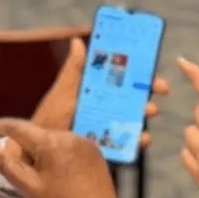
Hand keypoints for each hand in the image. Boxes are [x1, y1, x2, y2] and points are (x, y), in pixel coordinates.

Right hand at [0, 117, 132, 197]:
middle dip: (29, 147)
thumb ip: (7, 165)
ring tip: (46, 175)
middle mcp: (69, 135)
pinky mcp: (96, 150)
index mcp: (51, 142)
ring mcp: (85, 141)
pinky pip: (71, 146)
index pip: (22, 127)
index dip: (5, 125)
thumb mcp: (29, 186)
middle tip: (25, 168)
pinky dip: (61, 154)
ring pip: (55, 140)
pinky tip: (63, 174)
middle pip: (40, 135)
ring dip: (46, 150)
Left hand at [24, 37, 170, 144]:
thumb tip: (77, 41)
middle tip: (161, 90)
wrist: (37, 155)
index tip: (153, 69)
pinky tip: (144, 138)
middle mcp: (103, 107)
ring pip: (134, 117)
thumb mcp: (62, 93)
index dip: (139, 72)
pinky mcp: (108, 147)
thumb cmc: (48, 121)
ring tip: (149, 111)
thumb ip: (72, 70)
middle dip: (149, 91)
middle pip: (133, 96)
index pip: (121, 77)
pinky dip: (139, 139)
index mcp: (94, 91)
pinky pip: (128, 141)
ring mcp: (107, 127)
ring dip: (146, 112)